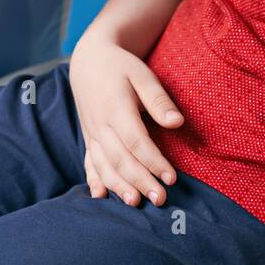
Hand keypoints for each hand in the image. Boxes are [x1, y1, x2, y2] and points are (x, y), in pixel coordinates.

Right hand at [68, 36, 183, 206]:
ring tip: (135, 203)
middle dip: (140, 181)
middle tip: (160, 199)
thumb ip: (158, 99)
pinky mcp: (88, 138)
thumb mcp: (142, 75)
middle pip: (120, 159)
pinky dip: (94, 180)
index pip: (136, 141)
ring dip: (118, 186)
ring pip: (103, 165)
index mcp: (116, 108)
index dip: (154, 161)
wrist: (88, 61)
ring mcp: (92, 133)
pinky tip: (100, 196)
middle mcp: (101, 125)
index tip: (172, 178)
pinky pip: (89, 162)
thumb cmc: (121, 67)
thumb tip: (177, 122)